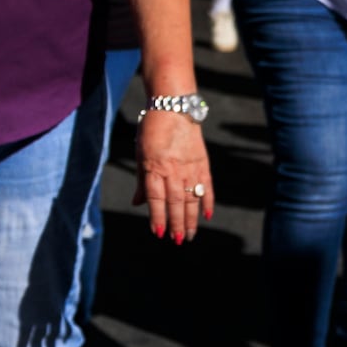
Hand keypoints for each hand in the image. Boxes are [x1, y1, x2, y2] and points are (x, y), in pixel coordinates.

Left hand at [135, 107, 214, 241]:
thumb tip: (138, 204)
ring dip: (191, 219)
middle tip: (177, 240)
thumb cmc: (152, 129)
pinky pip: (207, 186)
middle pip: (175, 202)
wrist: (173, 106)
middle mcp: (173, 169)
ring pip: (192, 198)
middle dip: (176, 224)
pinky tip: (207, 216)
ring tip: (189, 235)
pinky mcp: (203, 162)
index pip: (156, 198)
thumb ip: (142, 180)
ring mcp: (190, 166)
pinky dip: (208, 201)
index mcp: (155, 167)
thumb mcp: (140, 153)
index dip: (157, 217)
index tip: (159, 232)